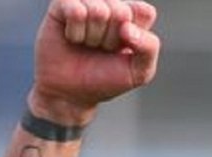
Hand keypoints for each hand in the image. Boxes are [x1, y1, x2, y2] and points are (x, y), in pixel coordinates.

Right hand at [30, 0, 161, 124]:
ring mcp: (86, 2)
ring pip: (98, 10)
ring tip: (87, 44)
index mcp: (133, 16)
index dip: (135, 35)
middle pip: (121, 11)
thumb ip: (149, 48)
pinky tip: (72, 38)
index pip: (144, 11)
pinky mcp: (61, 4)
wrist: (71, 93)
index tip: (125, 50)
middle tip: (102, 49)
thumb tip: (126, 27)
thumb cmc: (106, 79)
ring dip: (93, 36)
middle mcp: (110, 4)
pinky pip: (75, 10)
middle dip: (111, 39)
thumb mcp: (139, 72)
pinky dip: (75, 32)